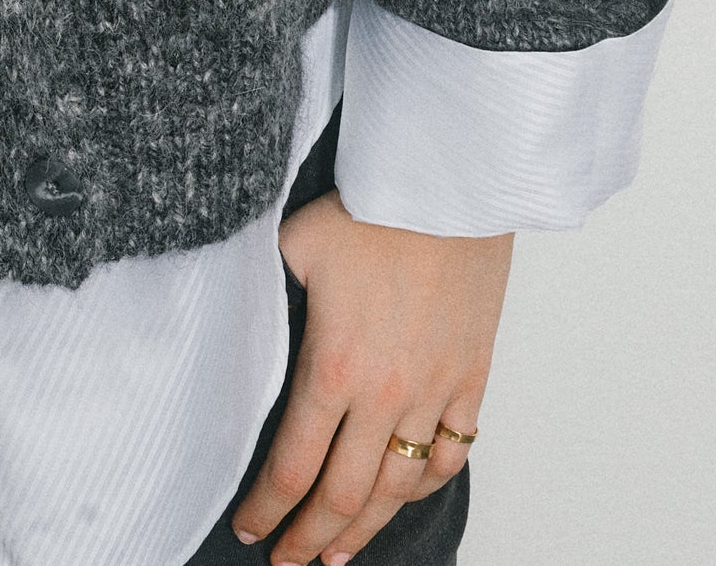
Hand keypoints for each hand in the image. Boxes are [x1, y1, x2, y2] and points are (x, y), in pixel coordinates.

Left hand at [230, 191, 510, 563]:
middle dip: (308, 539)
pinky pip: (452, 455)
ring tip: (338, 551)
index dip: (266, 509)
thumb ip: (269, 298)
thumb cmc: (369, 207)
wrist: (450, 187)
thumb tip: (244, 320)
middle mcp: (386, 396)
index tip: (248, 528)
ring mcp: (435, 393)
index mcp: (332, 368)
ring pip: (397, 489)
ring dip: (365, 529)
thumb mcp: (292, 245)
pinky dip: (424, 487)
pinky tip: (401, 497)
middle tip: (285, 560)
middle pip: (343, 497)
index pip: (291, 467)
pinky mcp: (472, 380)